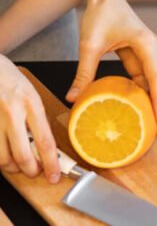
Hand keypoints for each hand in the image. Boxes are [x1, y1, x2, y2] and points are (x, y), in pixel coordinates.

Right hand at [0, 56, 60, 182]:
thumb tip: (44, 143)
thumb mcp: (31, 93)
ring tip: (19, 165)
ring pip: (4, 158)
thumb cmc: (10, 79)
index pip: (44, 140)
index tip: (54, 175)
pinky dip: (1, 158)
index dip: (51, 162)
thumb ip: (36, 116)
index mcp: (31, 102)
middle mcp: (13, 112)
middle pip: (23, 154)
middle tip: (35, 172)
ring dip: (13, 167)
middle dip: (31, 170)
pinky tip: (6, 154)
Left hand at [67, 0, 156, 133]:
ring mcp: (150, 51)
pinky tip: (143, 109)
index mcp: (147, 44)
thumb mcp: (90, 44)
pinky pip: (149, 78)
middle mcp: (154, 48)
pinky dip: (149, 94)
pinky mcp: (143, 55)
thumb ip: (84, 72)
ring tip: (155, 125)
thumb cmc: (101, 14)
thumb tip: (73, 98)